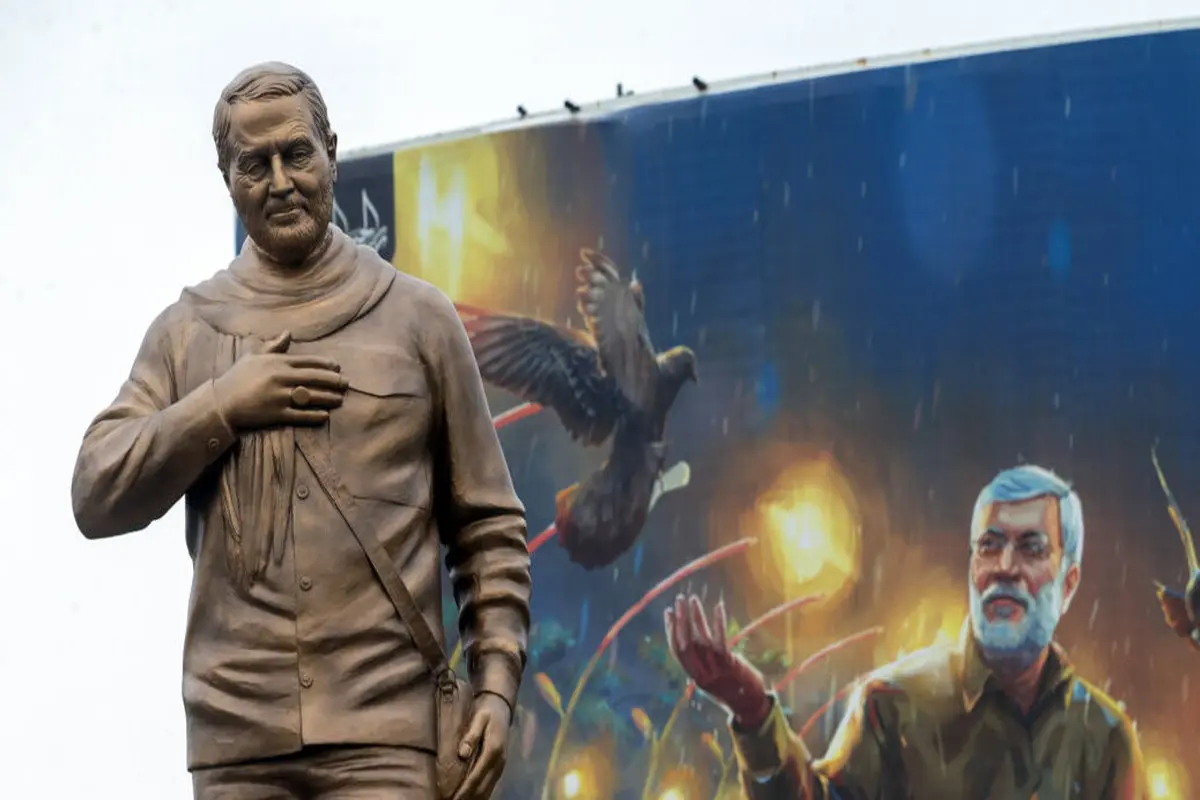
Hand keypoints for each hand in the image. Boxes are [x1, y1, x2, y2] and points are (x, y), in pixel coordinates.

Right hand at [213, 332, 347, 430]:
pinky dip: (314, 415)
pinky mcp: (276, 414)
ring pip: (311, 396)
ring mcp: (280, 396)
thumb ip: (273, 346)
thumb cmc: (238, 378)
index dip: (326, 364)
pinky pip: (300, 415)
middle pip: (315, 378)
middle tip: (346, 383)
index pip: (309, 361)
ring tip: (340, 399)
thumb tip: (288, 333)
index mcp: (278, 362)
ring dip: (328, 398)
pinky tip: (325, 415)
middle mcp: (281, 377)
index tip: (338, 367)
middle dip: (333, 381)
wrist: (221, 401)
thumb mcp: (254, 357)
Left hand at [453, 692, 511, 799]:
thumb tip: (462, 754)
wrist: (501, 708)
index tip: (451, 798)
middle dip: (467, 798)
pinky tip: (471, 798)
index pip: (476, 776)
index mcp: (493, 750)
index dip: (464, 790)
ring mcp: (501, 765)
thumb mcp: (478, 718)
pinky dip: (481, 794)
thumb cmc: (487, 711)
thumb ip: (471, 735)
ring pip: (487, 789)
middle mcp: (499, 761)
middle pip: (482, 787)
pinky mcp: (499, 766)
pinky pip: (490, 785)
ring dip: (474, 798)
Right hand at [665, 593, 771, 727]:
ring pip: (701, 640)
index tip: (668, 612)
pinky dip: (718, 623)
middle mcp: (702, 674)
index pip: (677, 650)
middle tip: (679, 600)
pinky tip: (718, 607)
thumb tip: (695, 638)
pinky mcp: (731, 665)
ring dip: (696, 617)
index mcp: (695, 677)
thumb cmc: (733, 689)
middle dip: (681, 620)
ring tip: (693, 599)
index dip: (671, 630)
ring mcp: (716, 670)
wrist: (752, 706)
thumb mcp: (713, 677)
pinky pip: (720, 641)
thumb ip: (703, 661)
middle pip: (686, 643)